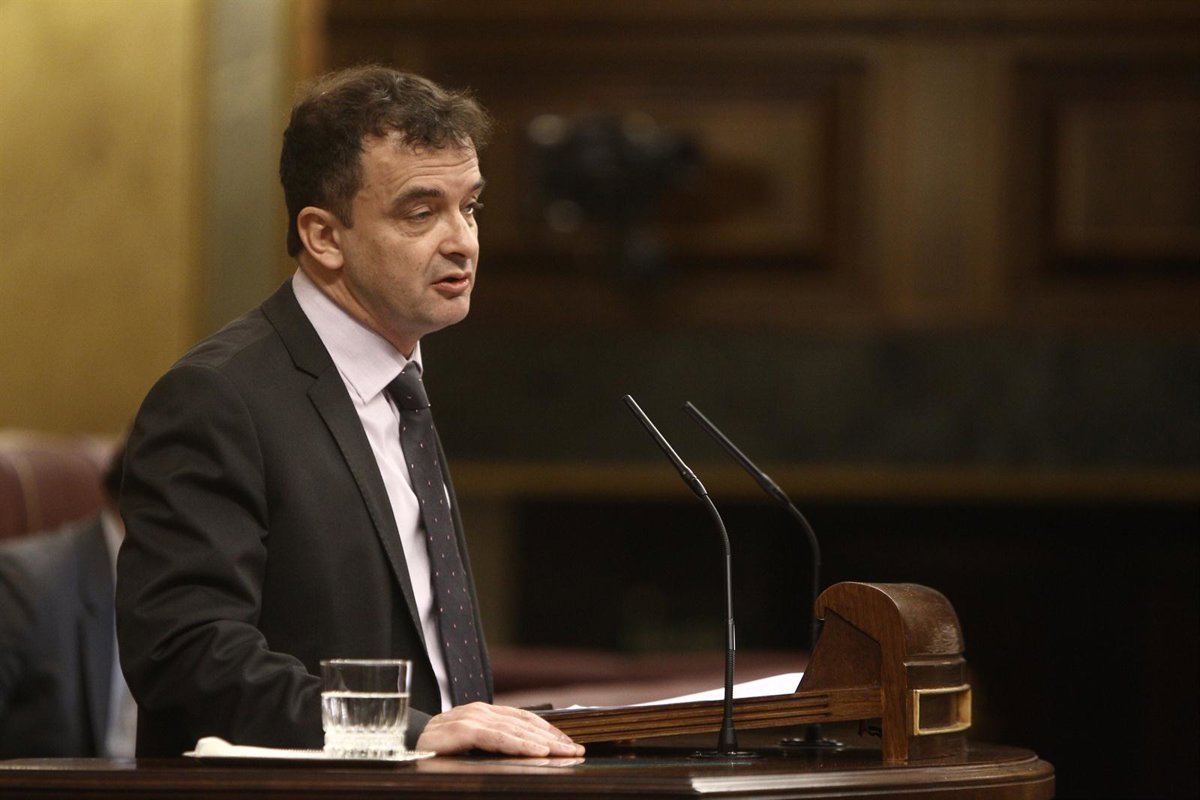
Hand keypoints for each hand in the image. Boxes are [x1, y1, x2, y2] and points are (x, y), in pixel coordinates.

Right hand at [415, 702, 584, 756]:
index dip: (550, 731)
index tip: (572, 744)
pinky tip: (537, 752)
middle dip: (554, 738)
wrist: (396, 745)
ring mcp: (469, 718)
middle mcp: (479, 711)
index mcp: (483, 713)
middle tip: (577, 750)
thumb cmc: (433, 750)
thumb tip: (526, 754)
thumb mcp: (467, 747)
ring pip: (514, 729)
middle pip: (525, 723)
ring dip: (543, 742)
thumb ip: (491, 744)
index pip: (525, 719)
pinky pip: (495, 738)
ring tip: (564, 752)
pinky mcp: (459, 730)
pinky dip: (519, 744)